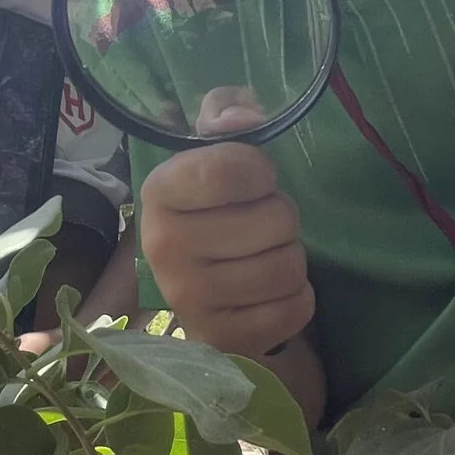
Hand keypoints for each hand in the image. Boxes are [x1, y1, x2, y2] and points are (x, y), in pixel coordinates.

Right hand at [136, 95, 310, 359]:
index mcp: (158, 191)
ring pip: (289, 265)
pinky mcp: (221, 340)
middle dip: (281, 218)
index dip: (260, 170)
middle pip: (276, 218)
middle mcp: (163, 247)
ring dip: (290, 258)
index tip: (256, 178)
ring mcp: (189, 300)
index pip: (227, 169)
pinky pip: (295, 308)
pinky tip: (269, 294)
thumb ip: (226, 113)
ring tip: (264, 258)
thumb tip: (241, 116)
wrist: (204, 293)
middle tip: (260, 226)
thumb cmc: (216, 210)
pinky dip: (296, 298)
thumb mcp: (214, 149)